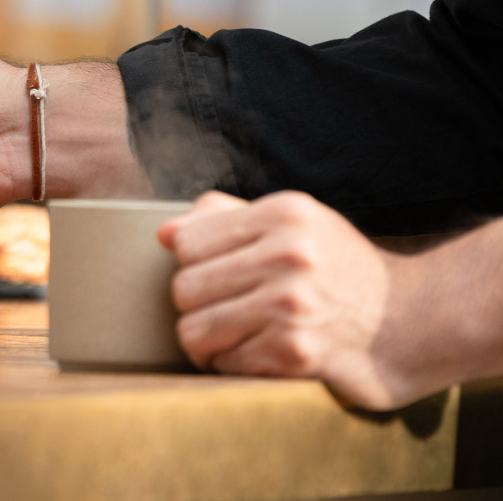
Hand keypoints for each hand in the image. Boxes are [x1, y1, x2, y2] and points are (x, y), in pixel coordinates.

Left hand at [161, 191, 429, 409]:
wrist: (415, 322)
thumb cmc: (344, 272)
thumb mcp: (298, 226)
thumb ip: (228, 220)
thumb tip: (165, 233)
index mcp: (285, 214)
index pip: (186, 242)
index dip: (193, 264)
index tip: (217, 277)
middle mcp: (288, 255)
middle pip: (183, 288)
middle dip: (198, 307)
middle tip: (227, 312)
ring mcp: (292, 305)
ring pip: (193, 330)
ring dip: (208, 343)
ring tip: (235, 337)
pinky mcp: (295, 352)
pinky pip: (223, 363)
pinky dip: (234, 366)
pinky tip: (262, 355)